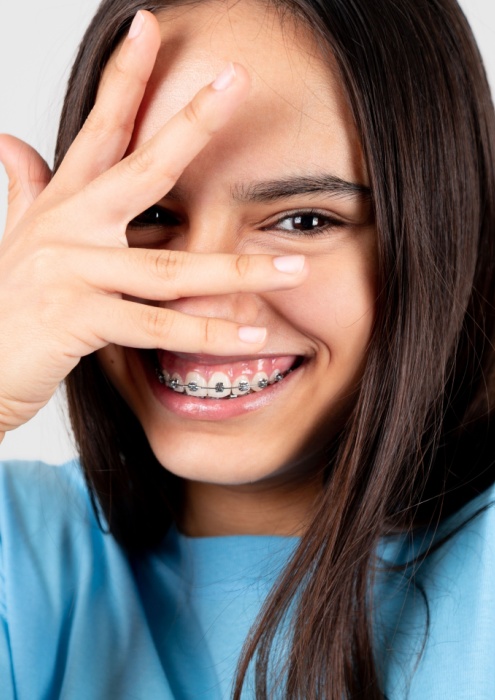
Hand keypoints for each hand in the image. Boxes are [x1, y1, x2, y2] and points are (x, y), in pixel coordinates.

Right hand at [0, 11, 306, 438]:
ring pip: (170, 268)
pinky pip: (156, 328)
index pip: (98, 127)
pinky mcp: (78, 320)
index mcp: (64, 204)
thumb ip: (26, 187)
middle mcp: (70, 229)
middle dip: (192, 124)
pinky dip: (206, 334)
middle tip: (237, 82)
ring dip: (239, 270)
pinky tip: (252, 335)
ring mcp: (73, 272)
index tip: (150, 28)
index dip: (123, 76)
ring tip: (295, 268)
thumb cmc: (6, 303)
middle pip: (142, 168)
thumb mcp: (18, 237)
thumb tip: (10, 140)